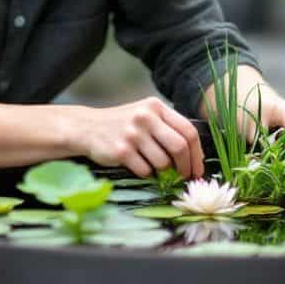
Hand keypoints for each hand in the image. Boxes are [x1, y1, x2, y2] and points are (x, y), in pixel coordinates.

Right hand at [70, 97, 204, 178]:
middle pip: (179, 147)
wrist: (87, 127)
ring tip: (153, 165)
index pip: (188, 130)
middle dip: (186, 166)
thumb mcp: (145, 114)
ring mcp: (133, 133)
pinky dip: (145, 173)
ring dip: (162, 170)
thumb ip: (167, 126)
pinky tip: (137, 165)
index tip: (198, 168)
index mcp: (156, 107)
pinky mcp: (121, 150)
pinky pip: (145, 170)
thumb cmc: (122, 124)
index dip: (197, 153)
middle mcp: (145, 117)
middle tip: (185, 176)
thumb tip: (194, 155)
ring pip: (163, 162)